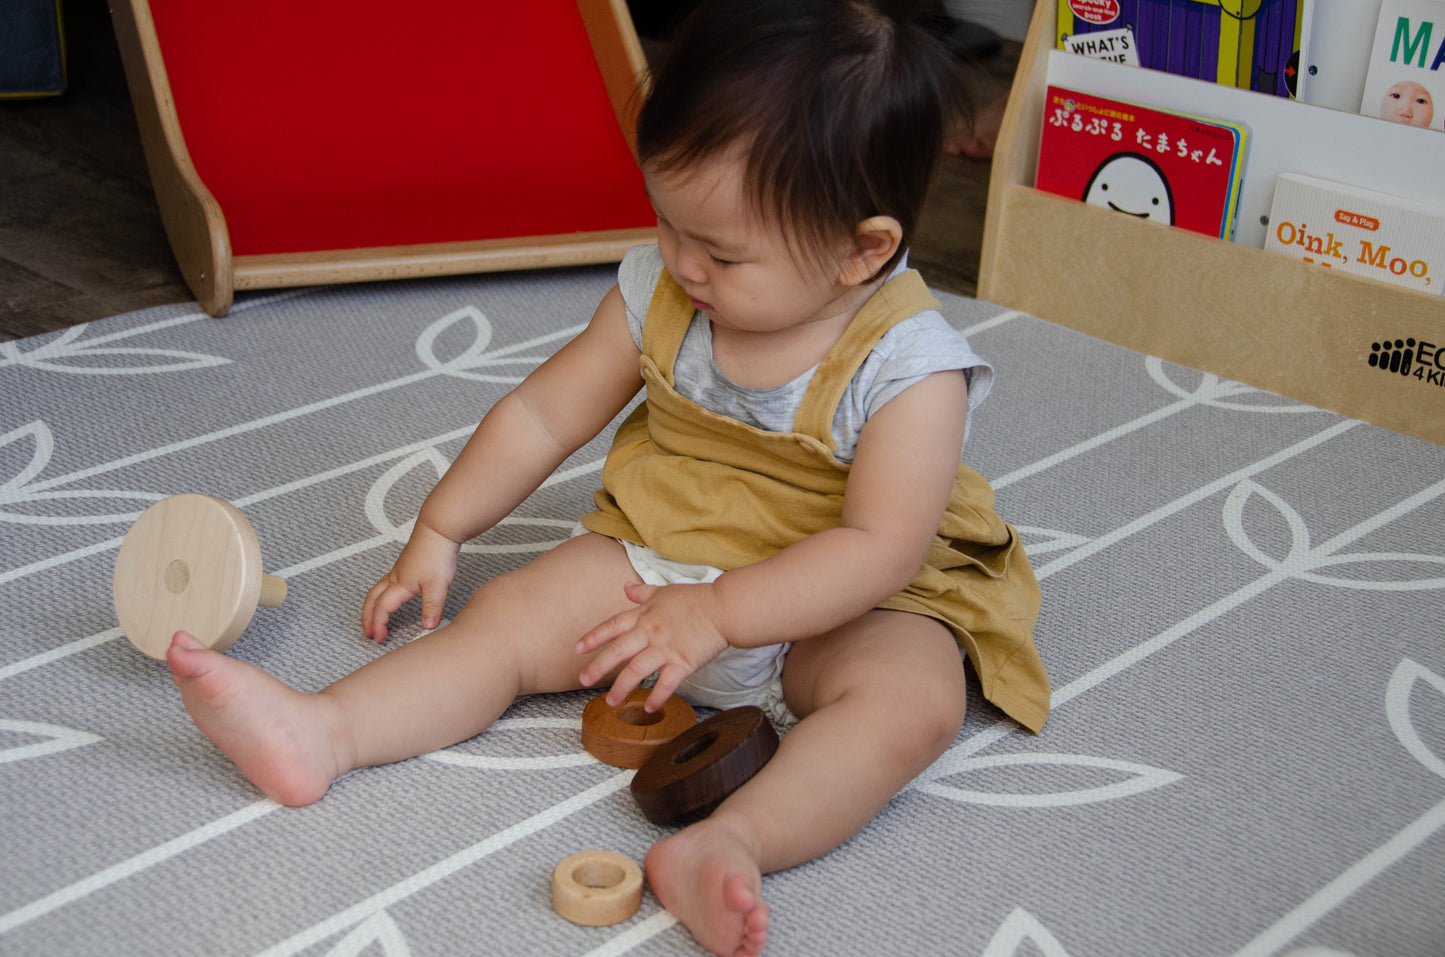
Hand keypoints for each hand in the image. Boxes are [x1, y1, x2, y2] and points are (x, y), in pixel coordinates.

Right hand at [361, 522, 460, 641]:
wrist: (439, 530)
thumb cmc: (436, 553)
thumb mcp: (438, 585)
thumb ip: (432, 607)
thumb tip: (428, 626)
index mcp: (399, 584)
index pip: (382, 608)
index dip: (378, 624)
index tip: (378, 638)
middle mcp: (395, 577)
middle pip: (372, 599)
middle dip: (367, 617)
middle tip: (367, 632)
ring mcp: (399, 570)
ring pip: (377, 590)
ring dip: (372, 605)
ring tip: (374, 617)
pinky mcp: (406, 565)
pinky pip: (386, 583)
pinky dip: (382, 594)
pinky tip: (393, 597)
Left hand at [576, 581, 729, 711]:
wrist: (724, 607)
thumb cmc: (696, 599)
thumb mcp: (664, 591)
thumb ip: (642, 592)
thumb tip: (625, 587)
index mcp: (644, 615)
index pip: (613, 626)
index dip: (594, 637)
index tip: (577, 648)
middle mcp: (650, 632)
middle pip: (618, 650)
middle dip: (598, 666)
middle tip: (582, 681)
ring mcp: (666, 648)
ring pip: (637, 670)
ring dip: (622, 688)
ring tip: (611, 703)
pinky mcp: (683, 662)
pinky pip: (667, 684)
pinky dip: (657, 697)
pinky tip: (649, 708)